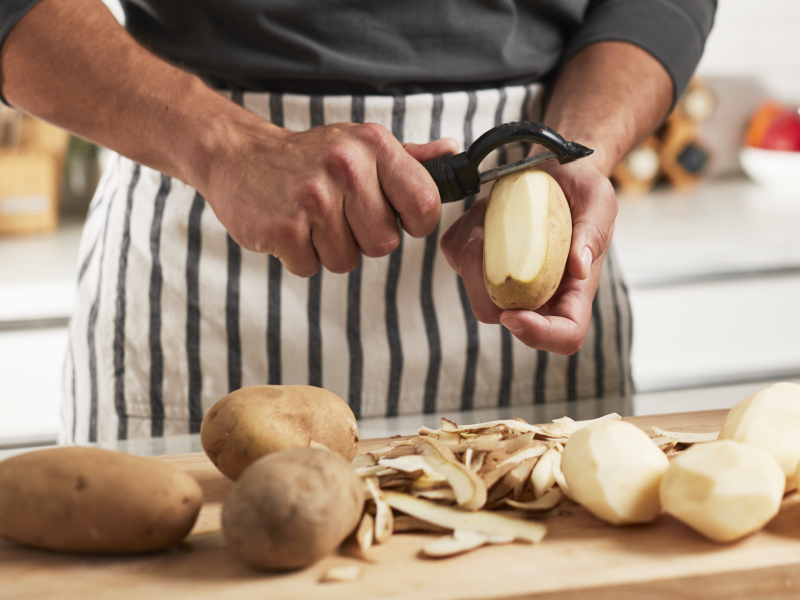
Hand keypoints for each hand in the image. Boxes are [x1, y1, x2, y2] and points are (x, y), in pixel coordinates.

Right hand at [199, 120, 457, 276]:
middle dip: (363, 238)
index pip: (425, 204)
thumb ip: (410, 157)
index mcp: (372, 146)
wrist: (239, 157)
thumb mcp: (360, 145)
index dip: (414, 222)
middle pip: (384, 244)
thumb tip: (453, 153)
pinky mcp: (283, 229)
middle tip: (337, 213)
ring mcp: (312, 199)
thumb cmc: (309, 157)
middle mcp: (345, 168)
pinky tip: (290, 228)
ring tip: (310, 219)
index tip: (393, 215)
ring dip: (329, 248)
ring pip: (347, 261)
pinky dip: (301, 257)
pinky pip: (311, 268)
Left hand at [440, 157, 616, 354]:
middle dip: (481, 285)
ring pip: (472, 288)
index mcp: (572, 290)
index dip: (539, 336)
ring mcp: (504, 279)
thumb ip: (592, 233)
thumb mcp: (598, 201)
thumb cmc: (583, 188)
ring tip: (489, 217)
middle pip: (499, 316)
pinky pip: (456, 256)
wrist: (556, 169)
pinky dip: (462, 233)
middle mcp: (536, 292)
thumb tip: (578, 268)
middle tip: (483, 239)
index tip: (513, 315)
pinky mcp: (479, 259)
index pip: (564, 336)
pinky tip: (481, 214)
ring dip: (471, 251)